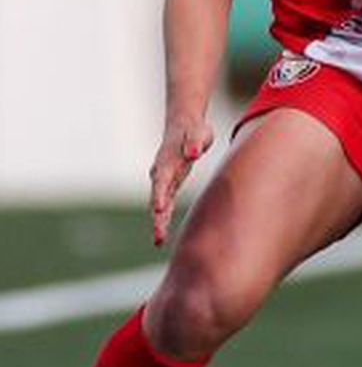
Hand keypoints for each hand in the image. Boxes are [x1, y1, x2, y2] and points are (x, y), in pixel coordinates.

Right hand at [148, 115, 212, 246]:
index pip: (162, 180)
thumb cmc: (194, 130)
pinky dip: (163, 218)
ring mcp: (164, 180)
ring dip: (159, 222)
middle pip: (157, 197)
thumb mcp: (198, 133)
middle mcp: (161, 173)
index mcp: (167, 162)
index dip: (160, 194)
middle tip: (159, 236)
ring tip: (158, 241)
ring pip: (159, 204)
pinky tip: (162, 234)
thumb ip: (195, 143)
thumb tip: (194, 153)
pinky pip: (165, 205)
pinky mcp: (170, 185)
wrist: (184, 126)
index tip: (159, 209)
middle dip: (158, 217)